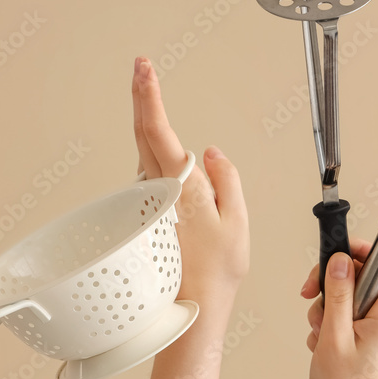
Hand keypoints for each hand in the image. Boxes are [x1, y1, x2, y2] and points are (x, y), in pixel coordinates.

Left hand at [132, 57, 249, 303]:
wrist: (191, 311)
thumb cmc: (215, 273)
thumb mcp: (237, 222)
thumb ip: (227, 181)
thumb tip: (213, 153)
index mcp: (179, 186)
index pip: (156, 130)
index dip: (147, 95)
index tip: (143, 67)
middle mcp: (156, 191)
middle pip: (142, 134)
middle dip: (140, 96)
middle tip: (140, 67)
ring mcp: (147, 204)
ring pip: (145, 156)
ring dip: (148, 129)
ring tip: (150, 101)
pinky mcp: (145, 216)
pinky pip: (150, 178)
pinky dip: (155, 160)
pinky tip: (163, 162)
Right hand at [300, 240, 377, 378]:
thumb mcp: (333, 335)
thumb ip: (338, 294)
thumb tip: (341, 260)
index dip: (358, 250)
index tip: (334, 252)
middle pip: (362, 276)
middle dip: (333, 284)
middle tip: (310, 295)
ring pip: (352, 295)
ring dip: (329, 307)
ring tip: (320, 333)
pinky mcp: (374, 338)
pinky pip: (352, 314)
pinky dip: (333, 322)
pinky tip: (324, 343)